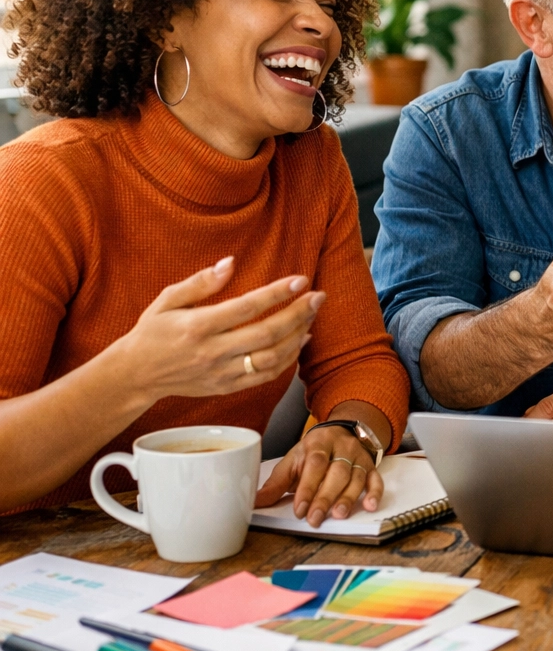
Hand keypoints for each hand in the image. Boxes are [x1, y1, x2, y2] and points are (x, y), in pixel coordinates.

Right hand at [111, 257, 323, 406]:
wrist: (136, 375)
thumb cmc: (152, 332)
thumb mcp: (167, 300)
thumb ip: (200, 282)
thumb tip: (230, 262)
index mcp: (198, 326)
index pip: (247, 308)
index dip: (277, 293)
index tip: (300, 280)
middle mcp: (212, 352)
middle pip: (267, 333)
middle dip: (299, 313)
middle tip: (319, 296)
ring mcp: (222, 373)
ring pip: (272, 357)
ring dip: (298, 335)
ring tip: (311, 314)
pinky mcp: (227, 387)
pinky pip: (266, 376)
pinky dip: (288, 359)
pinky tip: (300, 340)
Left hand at [254, 423, 384, 526]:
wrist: (340, 433)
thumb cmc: (312, 452)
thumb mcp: (292, 462)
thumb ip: (275, 483)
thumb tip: (254, 503)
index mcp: (318, 443)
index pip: (315, 464)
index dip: (307, 487)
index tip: (299, 509)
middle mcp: (341, 448)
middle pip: (336, 472)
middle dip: (325, 497)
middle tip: (315, 519)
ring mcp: (358, 457)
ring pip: (356, 477)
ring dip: (348, 497)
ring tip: (339, 515)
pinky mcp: (371, 467)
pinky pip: (376, 479)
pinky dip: (375, 493)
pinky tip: (370, 506)